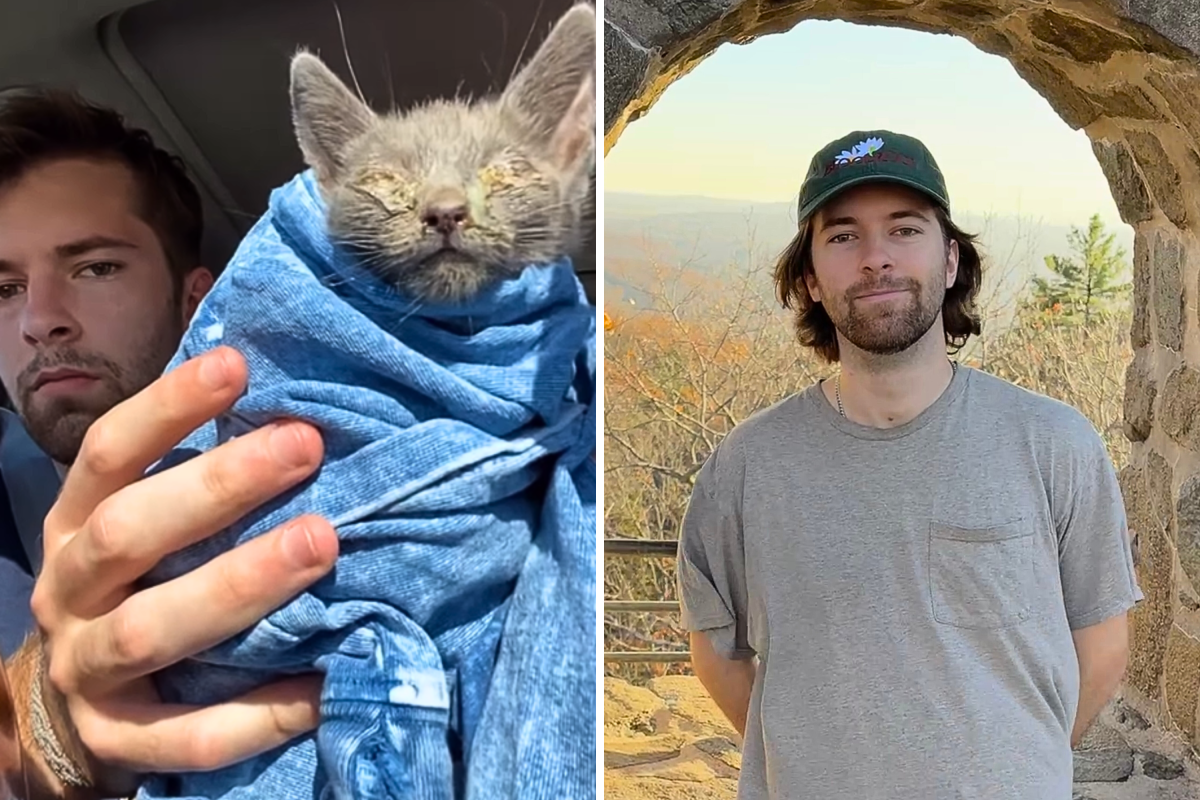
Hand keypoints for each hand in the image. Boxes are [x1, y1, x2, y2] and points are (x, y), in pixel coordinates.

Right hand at [25, 346, 337, 794]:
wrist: (74, 699)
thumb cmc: (142, 581)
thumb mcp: (150, 522)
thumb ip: (202, 479)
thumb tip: (300, 409)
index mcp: (77, 522)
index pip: (109, 453)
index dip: (167, 407)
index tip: (237, 364)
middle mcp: (70, 590)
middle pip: (129, 533)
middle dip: (219, 487)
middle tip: (306, 445)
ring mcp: (87, 670)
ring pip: (153, 631)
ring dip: (239, 585)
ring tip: (322, 543)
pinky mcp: (119, 740)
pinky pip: (188, 735)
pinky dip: (258, 714)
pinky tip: (324, 686)